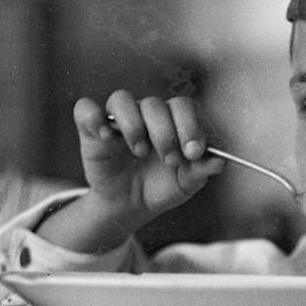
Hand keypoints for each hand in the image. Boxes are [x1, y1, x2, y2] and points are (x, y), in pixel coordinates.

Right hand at [73, 90, 225, 228]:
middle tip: (169, 159)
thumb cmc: (161, 187)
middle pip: (155, 104)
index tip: (194, 152)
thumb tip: (220, 162)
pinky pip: (86, 109)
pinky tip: (106, 137)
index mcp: (172, 121)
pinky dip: (93, 118)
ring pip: (122, 99)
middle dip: (165, 133)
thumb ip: (202, 171)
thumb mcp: (186, 184)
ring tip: (140, 151)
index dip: (190, 126)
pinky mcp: (91, 130)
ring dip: (133, 125)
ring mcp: (118, 120)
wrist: (131, 205)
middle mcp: (146, 114)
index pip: (182, 107)